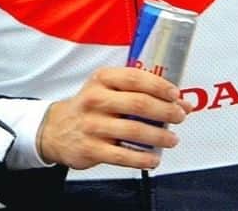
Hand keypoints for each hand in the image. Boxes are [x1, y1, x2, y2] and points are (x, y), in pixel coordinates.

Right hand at [37, 67, 189, 169]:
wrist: (56, 129)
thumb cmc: (92, 106)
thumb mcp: (109, 89)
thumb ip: (143, 92)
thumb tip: (181, 102)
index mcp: (102, 79)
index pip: (135, 78)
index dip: (159, 86)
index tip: (175, 95)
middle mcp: (95, 99)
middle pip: (138, 103)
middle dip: (165, 111)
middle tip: (179, 116)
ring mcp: (92, 125)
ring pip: (133, 130)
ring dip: (158, 136)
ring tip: (172, 139)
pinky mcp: (90, 148)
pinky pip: (121, 156)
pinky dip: (141, 159)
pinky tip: (153, 159)